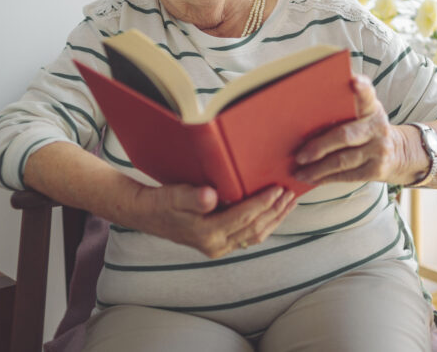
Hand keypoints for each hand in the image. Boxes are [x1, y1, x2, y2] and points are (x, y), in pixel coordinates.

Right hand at [131, 183, 296, 257]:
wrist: (145, 213)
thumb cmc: (161, 200)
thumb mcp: (174, 195)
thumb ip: (193, 196)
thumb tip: (210, 196)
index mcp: (207, 233)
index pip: (244, 218)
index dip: (263, 203)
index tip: (278, 189)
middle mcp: (215, 245)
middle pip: (254, 229)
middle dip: (275, 211)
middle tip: (290, 194)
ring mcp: (218, 247)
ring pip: (255, 236)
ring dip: (274, 219)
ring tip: (289, 203)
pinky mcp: (218, 244)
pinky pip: (248, 237)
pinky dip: (264, 224)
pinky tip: (273, 213)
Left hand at [293, 74, 410, 185]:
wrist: (398, 152)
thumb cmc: (368, 128)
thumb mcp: (365, 112)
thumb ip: (347, 105)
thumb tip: (307, 105)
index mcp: (372, 108)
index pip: (367, 95)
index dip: (362, 88)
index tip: (354, 81)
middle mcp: (378, 127)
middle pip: (345, 135)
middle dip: (319, 147)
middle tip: (299, 155)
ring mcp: (379, 150)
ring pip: (342, 161)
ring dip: (317, 168)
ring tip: (300, 171)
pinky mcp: (376, 170)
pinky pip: (346, 176)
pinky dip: (326, 178)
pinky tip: (312, 178)